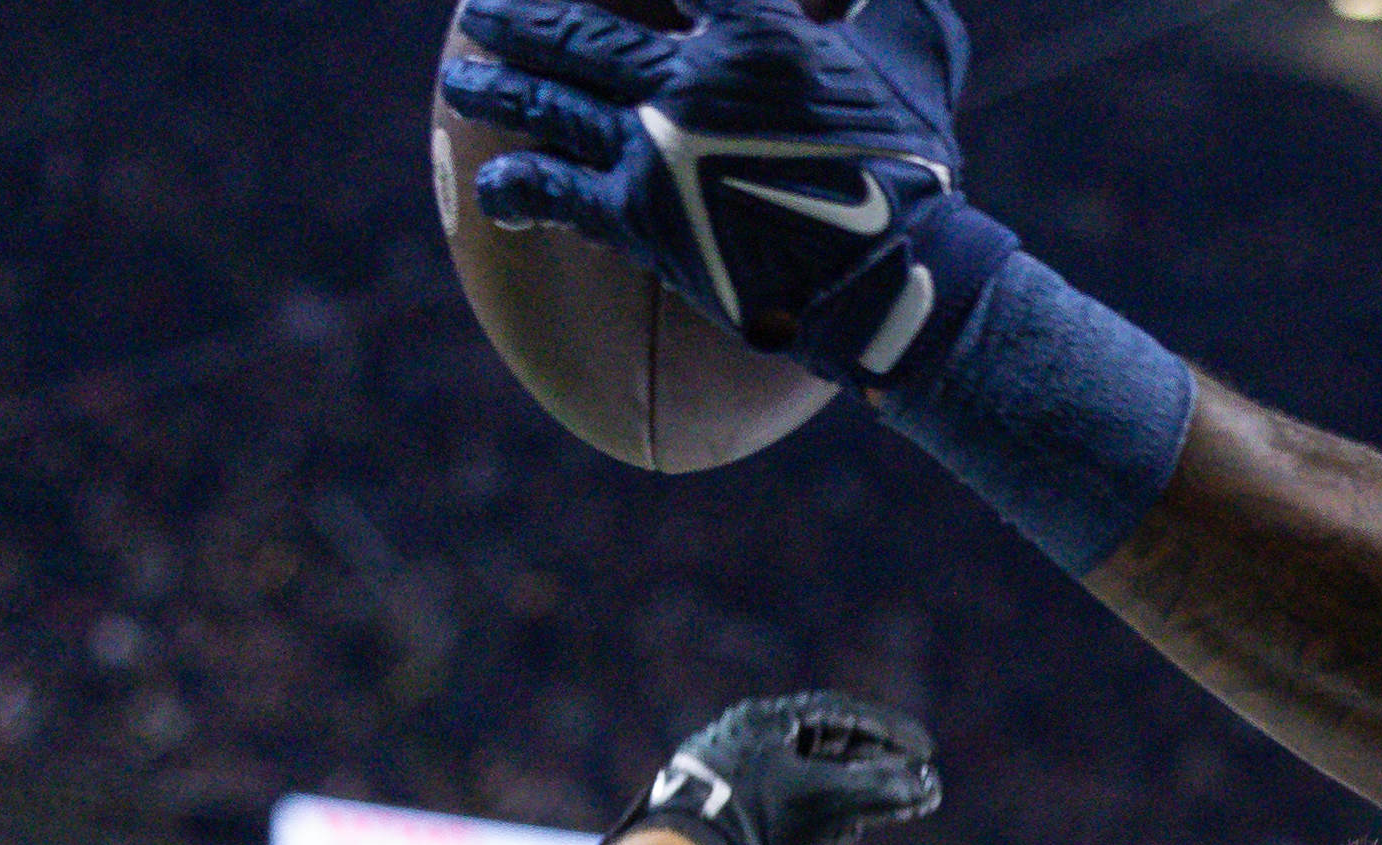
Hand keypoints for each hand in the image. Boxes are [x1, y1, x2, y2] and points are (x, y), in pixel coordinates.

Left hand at [442, 0, 1008, 385]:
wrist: (894, 281)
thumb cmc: (916, 168)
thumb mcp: (917, 54)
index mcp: (755, 30)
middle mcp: (690, 80)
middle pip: (579, 30)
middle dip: (522, 15)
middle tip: (480, 11)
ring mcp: (657, 150)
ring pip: (552, 101)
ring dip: (498, 84)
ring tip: (464, 73)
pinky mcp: (644, 219)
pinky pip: (559, 193)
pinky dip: (518, 186)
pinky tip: (493, 184)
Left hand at [614, 694, 942, 844]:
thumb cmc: (750, 819)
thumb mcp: (825, 801)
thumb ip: (880, 792)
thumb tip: (926, 789)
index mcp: (766, 721)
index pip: (842, 715)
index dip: (891, 733)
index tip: (926, 752)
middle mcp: (741, 744)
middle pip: (819, 755)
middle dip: (864, 780)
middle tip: (897, 796)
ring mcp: (721, 784)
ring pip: (792, 794)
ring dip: (830, 817)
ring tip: (850, 839)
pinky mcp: (708, 826)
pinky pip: (760, 835)